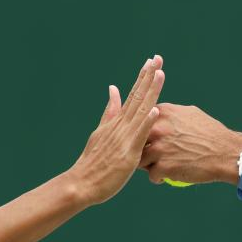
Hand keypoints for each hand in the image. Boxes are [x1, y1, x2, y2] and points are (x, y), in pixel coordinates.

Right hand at [69, 56, 164, 205]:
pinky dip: (146, 122)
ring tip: (159, 74)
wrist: (82, 183)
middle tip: (158, 57)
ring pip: (140, 110)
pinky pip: (138, 135)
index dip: (143, 76)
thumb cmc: (94, 161)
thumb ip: (110, 110)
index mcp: (117, 121)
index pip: (133, 93)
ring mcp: (124, 137)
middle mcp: (121, 125)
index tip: (152, 60)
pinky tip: (154, 110)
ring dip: (150, 92)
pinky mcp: (127, 153)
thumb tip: (113, 88)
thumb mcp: (102, 131)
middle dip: (149, 76)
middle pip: (137, 96)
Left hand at [139, 103, 241, 184]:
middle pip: (135, 140)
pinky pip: (152, 175)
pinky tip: (166, 177)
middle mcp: (157, 128)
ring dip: (148, 165)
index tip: (151, 140)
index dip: (144, 132)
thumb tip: (158, 115)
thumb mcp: (190, 114)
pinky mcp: (163, 167)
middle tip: (149, 155)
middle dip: (140, 148)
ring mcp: (159, 148)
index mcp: (162, 113)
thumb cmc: (211, 133)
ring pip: (140, 159)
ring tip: (158, 167)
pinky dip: (158, 178)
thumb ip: (170, 115)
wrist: (226, 153)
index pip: (141, 122)